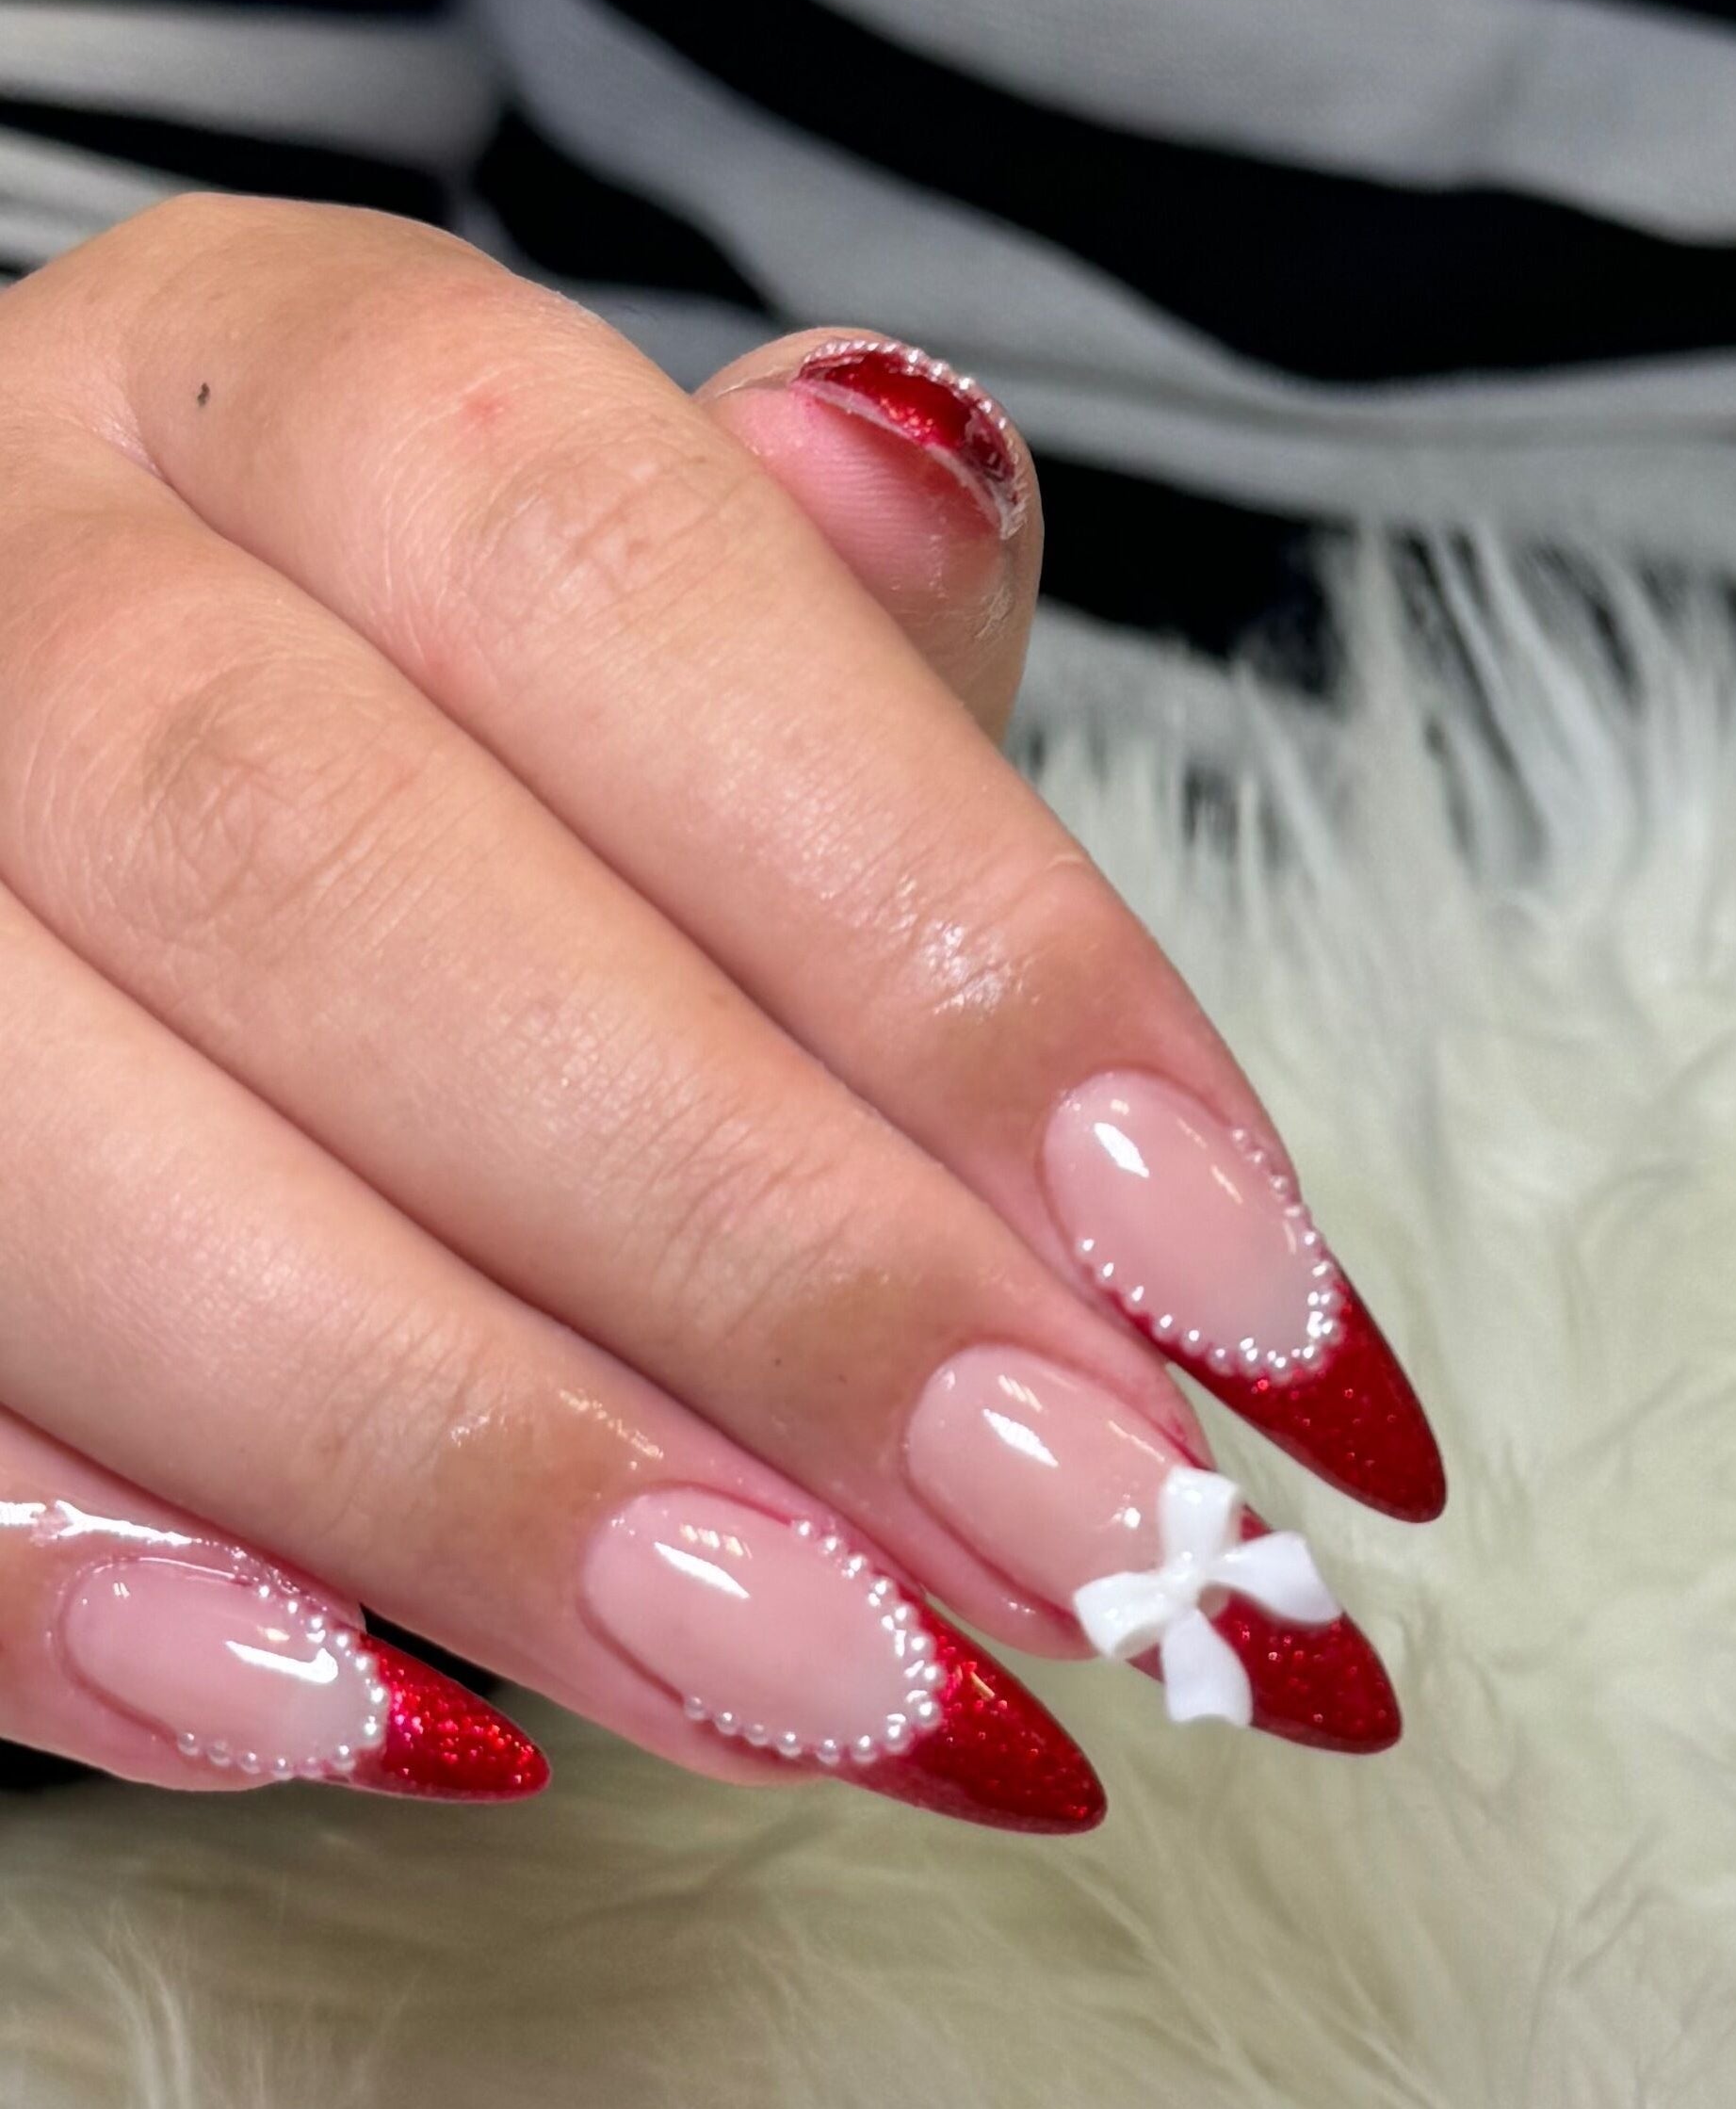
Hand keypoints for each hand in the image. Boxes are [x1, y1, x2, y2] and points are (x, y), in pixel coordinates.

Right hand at [0, 196, 1438, 1819]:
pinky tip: (388, 1730)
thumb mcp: (675, 627)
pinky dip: (95, 1589)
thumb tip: (921, 467)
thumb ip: (826, 625)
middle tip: (1098, 1542)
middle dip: (769, 1260)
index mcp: (277, 378)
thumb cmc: (487, 733)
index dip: (946, 940)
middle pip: (336, 880)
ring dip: (489, 1467)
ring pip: (70, 1160)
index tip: (1245, 1289)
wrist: (110, 765)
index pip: (619, 583)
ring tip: (856, 1690)